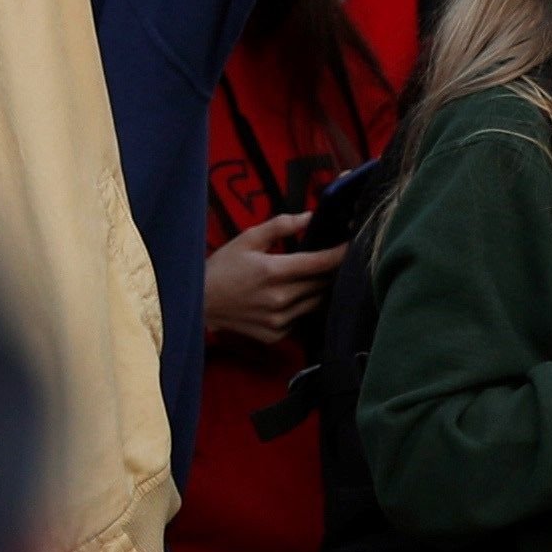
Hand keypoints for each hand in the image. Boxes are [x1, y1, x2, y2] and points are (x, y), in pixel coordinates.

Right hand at [204, 209, 343, 346]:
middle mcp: (280, 298)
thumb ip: (281, 226)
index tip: (355, 244)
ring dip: (318, 289)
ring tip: (309, 277)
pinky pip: (302, 318)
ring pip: (317, 302)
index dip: (341, 253)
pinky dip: (303, 307)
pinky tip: (292, 297)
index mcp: (273, 271)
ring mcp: (279, 320)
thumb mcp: (247, 239)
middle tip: (329, 259)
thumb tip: (311, 216)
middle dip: (329, 270)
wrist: (197, 303)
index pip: (321, 263)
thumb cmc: (222, 267)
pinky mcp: (276, 334)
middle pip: (323, 283)